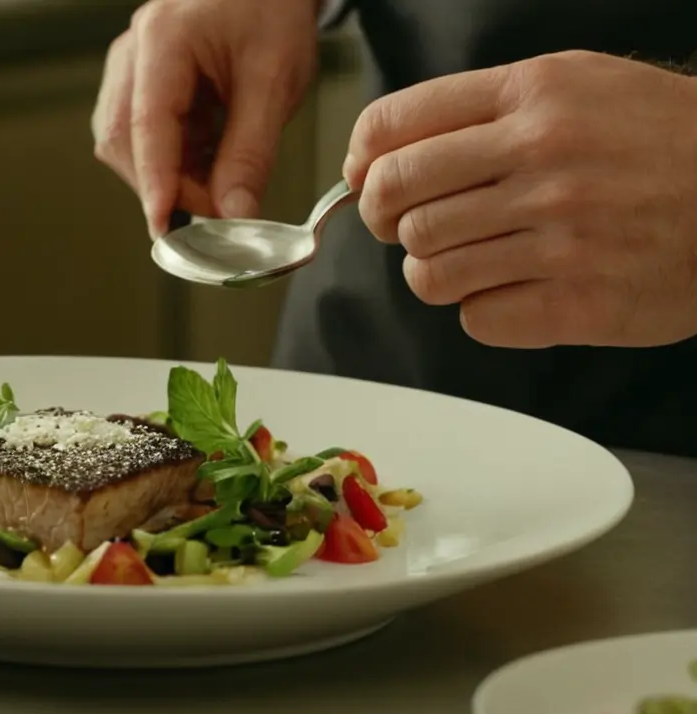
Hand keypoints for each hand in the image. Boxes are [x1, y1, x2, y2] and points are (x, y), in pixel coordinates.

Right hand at [91, 0, 320, 238]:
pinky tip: (202, 159)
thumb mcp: (276, 80)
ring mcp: (129, 67)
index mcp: (164, 39)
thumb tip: (234, 213)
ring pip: (124, 144)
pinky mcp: (136, 84)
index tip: (168, 226)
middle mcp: (133, 52)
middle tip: (214, 213)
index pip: (148, 124)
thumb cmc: (271, 12)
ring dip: (165, 176)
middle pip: (124, 140)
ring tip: (214, 181)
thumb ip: (251, 151)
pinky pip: (138, 137)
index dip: (156, 181)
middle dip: (165, 185)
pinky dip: (168, 161)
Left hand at [343, 51, 696, 348]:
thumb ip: (481, 112)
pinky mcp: (577, 303)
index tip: (365, 180)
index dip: (363, 162)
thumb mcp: (577, 86)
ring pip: (426, 270)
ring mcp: (560, 235)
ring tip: (472, 259)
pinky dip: (483, 310)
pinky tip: (517, 288)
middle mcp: (542, 160)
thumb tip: (381, 156)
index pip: (393, 128)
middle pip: (397, 201)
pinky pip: (476, 318)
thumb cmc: (660, 140)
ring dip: (434, 271)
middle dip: (386, 220)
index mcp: (533, 96)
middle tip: (407, 227)